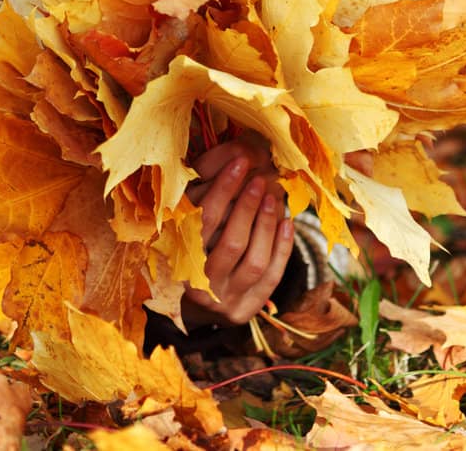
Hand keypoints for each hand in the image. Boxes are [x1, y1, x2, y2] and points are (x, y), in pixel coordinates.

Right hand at [180, 139, 294, 326]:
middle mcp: (200, 286)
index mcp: (178, 260)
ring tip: (274, 197)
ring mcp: (225, 301)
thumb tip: (233, 156)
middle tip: (260, 179)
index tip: (240, 162)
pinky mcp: (245, 309)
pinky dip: (282, 248)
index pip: (203, 221)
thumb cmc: (190, 249)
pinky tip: (287, 222)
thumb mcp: (185, 222)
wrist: (192, 305)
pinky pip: (271, 277)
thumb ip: (200, 196)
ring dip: (268, 225)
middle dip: (249, 207)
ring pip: (255, 261)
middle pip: (232, 243)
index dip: (224, 189)